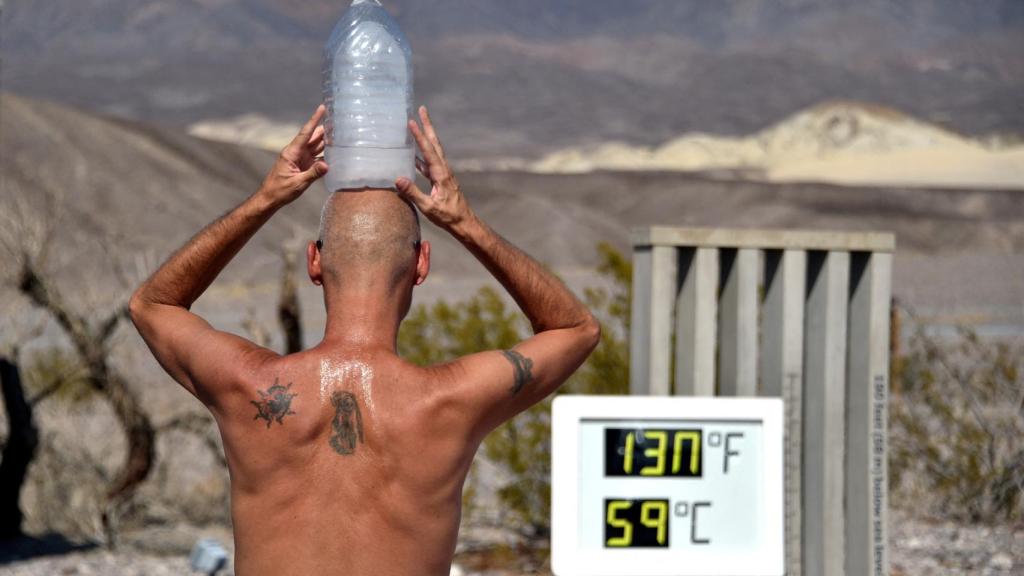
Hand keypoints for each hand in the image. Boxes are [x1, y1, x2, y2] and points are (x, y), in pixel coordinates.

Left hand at [257, 105, 328, 205]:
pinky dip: (325, 154)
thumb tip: (327, 165)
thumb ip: (312, 174)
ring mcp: (300, 159)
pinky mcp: (303, 166)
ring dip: (326, 140)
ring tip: (339, 133)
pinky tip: (335, 152)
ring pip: (315, 146)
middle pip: (313, 137)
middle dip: (324, 128)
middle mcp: (296, 153)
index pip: (305, 133)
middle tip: (338, 120)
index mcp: (291, 153)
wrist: (270, 198)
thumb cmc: (280, 191)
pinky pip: (316, 157)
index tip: (322, 108)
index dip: (314, 120)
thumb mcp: (297, 183)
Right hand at [395, 106, 473, 231]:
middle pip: (434, 142)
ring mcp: (442, 173)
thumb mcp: (429, 207)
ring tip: (418, 124)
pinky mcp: (440, 179)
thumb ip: (413, 193)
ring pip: (433, 150)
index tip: (412, 121)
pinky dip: (422, 154)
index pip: (428, 150)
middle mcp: (443, 169)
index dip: (419, 135)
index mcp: (441, 174)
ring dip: (426, 136)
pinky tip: (413, 153)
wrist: (463, 222)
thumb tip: (398, 179)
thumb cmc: (448, 216)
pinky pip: (429, 163)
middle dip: (428, 125)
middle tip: (422, 109)